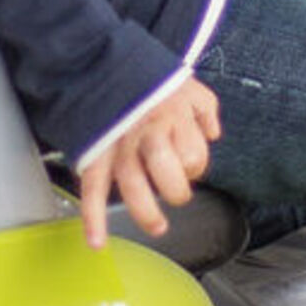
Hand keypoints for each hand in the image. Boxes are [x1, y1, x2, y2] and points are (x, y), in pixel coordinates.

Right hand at [77, 70, 221, 249]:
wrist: (101, 63)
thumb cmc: (149, 80)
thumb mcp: (187, 85)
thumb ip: (206, 109)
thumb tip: (213, 134)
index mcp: (173, 117)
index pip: (193, 156)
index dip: (195, 165)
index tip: (190, 163)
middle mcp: (146, 134)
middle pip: (165, 172)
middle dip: (176, 190)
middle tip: (177, 194)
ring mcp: (119, 147)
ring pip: (132, 187)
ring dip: (145, 213)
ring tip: (158, 226)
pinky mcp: (94, 155)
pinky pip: (91, 190)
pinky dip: (92, 219)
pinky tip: (97, 242)